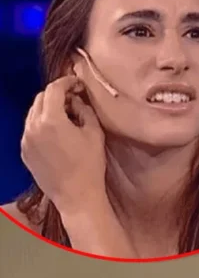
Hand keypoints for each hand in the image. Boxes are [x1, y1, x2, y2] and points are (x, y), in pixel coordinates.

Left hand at [20, 76, 107, 214]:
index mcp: (51, 120)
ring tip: (65, 115)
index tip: (78, 84)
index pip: (54, 89)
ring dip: (48, 108)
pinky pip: (30, 129)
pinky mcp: (24, 151)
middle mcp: (33, 127)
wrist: (76, 195)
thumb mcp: (94, 133)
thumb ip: (84, 110)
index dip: (67, 82)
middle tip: (74, 98)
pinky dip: (42, 123)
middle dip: (57, 94)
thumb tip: (76, 100)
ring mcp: (25, 140)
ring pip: (33, 113)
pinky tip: (57, 132)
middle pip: (40, 98)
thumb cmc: (90, 164)